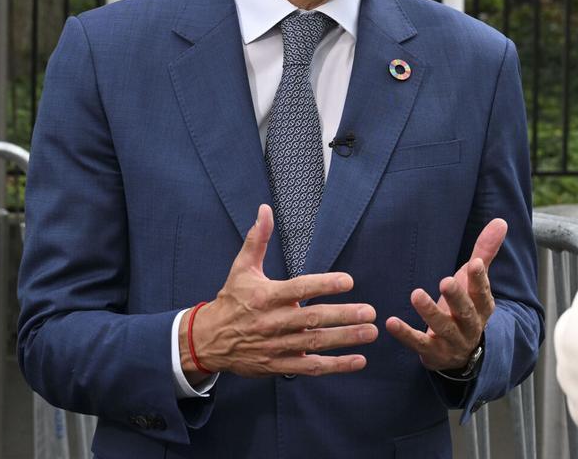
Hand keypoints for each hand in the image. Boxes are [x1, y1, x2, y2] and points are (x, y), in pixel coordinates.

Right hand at [180, 204, 377, 380]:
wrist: (207, 341)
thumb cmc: (231, 301)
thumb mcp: (241, 269)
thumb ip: (258, 240)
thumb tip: (265, 210)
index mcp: (265, 297)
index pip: (298, 289)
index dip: (323, 285)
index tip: (348, 281)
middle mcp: (273, 322)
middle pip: (312, 319)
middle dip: (343, 316)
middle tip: (369, 312)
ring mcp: (277, 345)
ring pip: (315, 343)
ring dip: (345, 339)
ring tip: (370, 332)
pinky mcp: (279, 364)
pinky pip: (311, 367)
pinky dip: (335, 366)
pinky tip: (358, 361)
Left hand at [385, 218, 506, 372]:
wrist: (461, 353)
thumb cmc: (466, 306)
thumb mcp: (474, 281)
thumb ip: (485, 252)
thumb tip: (500, 222)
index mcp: (483, 307)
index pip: (483, 293)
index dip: (479, 280)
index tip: (474, 263)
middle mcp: (470, 326)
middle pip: (465, 312)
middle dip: (456, 297)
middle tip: (446, 281)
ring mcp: (452, 341)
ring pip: (443, 328)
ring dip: (430, 312)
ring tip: (416, 294)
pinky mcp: (432, 352)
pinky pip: (419, 343)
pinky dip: (406, 334)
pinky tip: (391, 322)